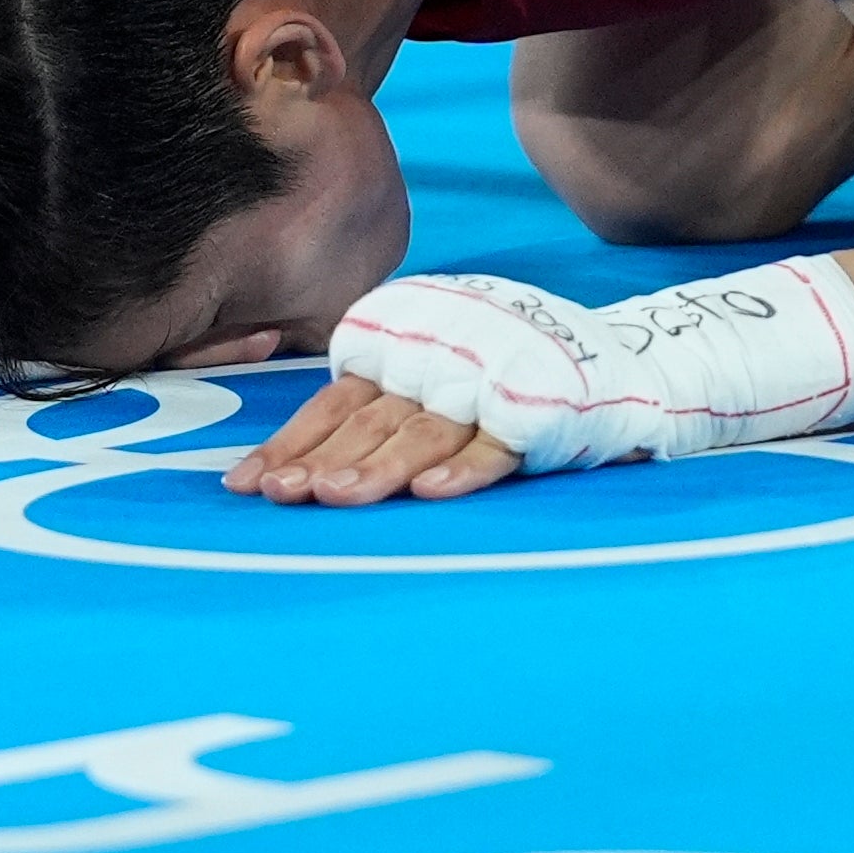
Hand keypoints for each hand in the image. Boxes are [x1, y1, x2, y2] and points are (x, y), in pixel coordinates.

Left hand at [222, 372, 521, 506]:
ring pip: (423, 432)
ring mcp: (485, 388)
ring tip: (337, 495)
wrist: (606, 357)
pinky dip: (465, 467)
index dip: (291, 443)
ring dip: (380, 466)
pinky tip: (431, 491)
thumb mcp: (427, 380)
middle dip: (321, 459)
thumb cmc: (498, 378)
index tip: (248, 484)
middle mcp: (435, 368)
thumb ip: (374, 412)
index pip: (334, 406)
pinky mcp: (535, 411)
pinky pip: (497, 444)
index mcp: (402, 359)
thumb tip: (297, 468)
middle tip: (281, 492)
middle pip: (369, 421)